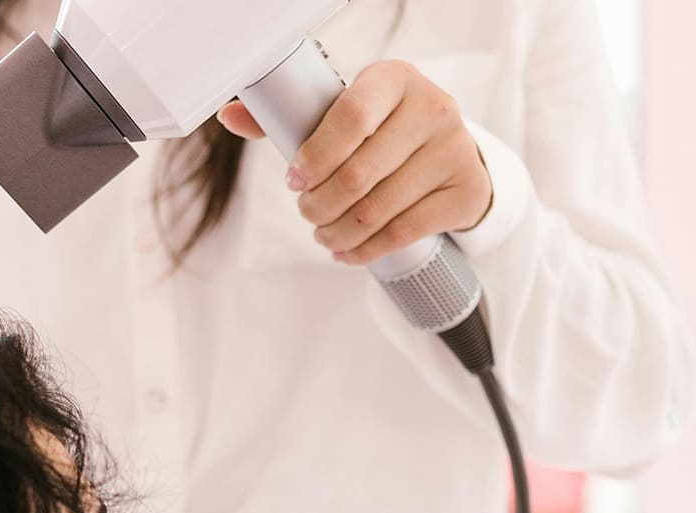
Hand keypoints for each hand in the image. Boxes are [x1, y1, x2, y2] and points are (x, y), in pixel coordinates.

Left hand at [216, 60, 492, 266]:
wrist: (447, 154)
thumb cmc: (381, 133)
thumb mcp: (342, 116)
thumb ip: (288, 119)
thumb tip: (230, 116)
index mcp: (394, 79)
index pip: (350, 117)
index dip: (315, 156)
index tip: (294, 179)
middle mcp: (432, 108)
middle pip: (359, 173)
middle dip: (319, 205)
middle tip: (307, 213)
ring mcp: (455, 150)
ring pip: (377, 209)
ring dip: (337, 233)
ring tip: (324, 235)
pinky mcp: (465, 190)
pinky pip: (404, 232)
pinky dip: (365, 250)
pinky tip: (348, 250)